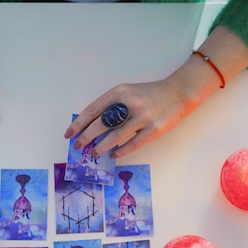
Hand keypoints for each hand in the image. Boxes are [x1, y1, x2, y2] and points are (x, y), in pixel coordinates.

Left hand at [64, 79, 192, 158]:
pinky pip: (133, 144)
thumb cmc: (149, 94)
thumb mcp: (128, 92)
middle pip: (101, 124)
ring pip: (116, 137)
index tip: (69, 133)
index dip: (79, 123)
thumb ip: (111, 105)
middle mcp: (130, 104)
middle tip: (78, 146)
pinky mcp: (154, 129)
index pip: (93, 110)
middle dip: (86, 137)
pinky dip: (121, 151)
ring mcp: (143, 117)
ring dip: (101, 147)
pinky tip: (113, 155)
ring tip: (93, 153)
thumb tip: (91, 125)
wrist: (178, 93)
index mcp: (120, 92)